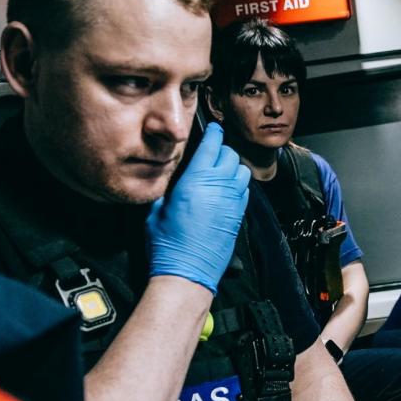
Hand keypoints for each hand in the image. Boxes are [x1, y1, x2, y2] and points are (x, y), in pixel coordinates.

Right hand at [147, 122, 251, 291]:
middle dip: (222, 150)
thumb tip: (170, 180)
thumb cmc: (168, 244)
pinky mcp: (238, 215)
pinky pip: (244, 190)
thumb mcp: (156, 210)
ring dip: (232, 167)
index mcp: (195, 181)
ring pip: (241, 170)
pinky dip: (237, 185)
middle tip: (212, 153)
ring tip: (220, 172)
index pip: (212, 145)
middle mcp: (218, 187)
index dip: (214, 133)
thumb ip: (166, 190)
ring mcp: (232, 201)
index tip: (213, 128)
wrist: (188, 272)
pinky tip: (225, 191)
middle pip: (230, 155)